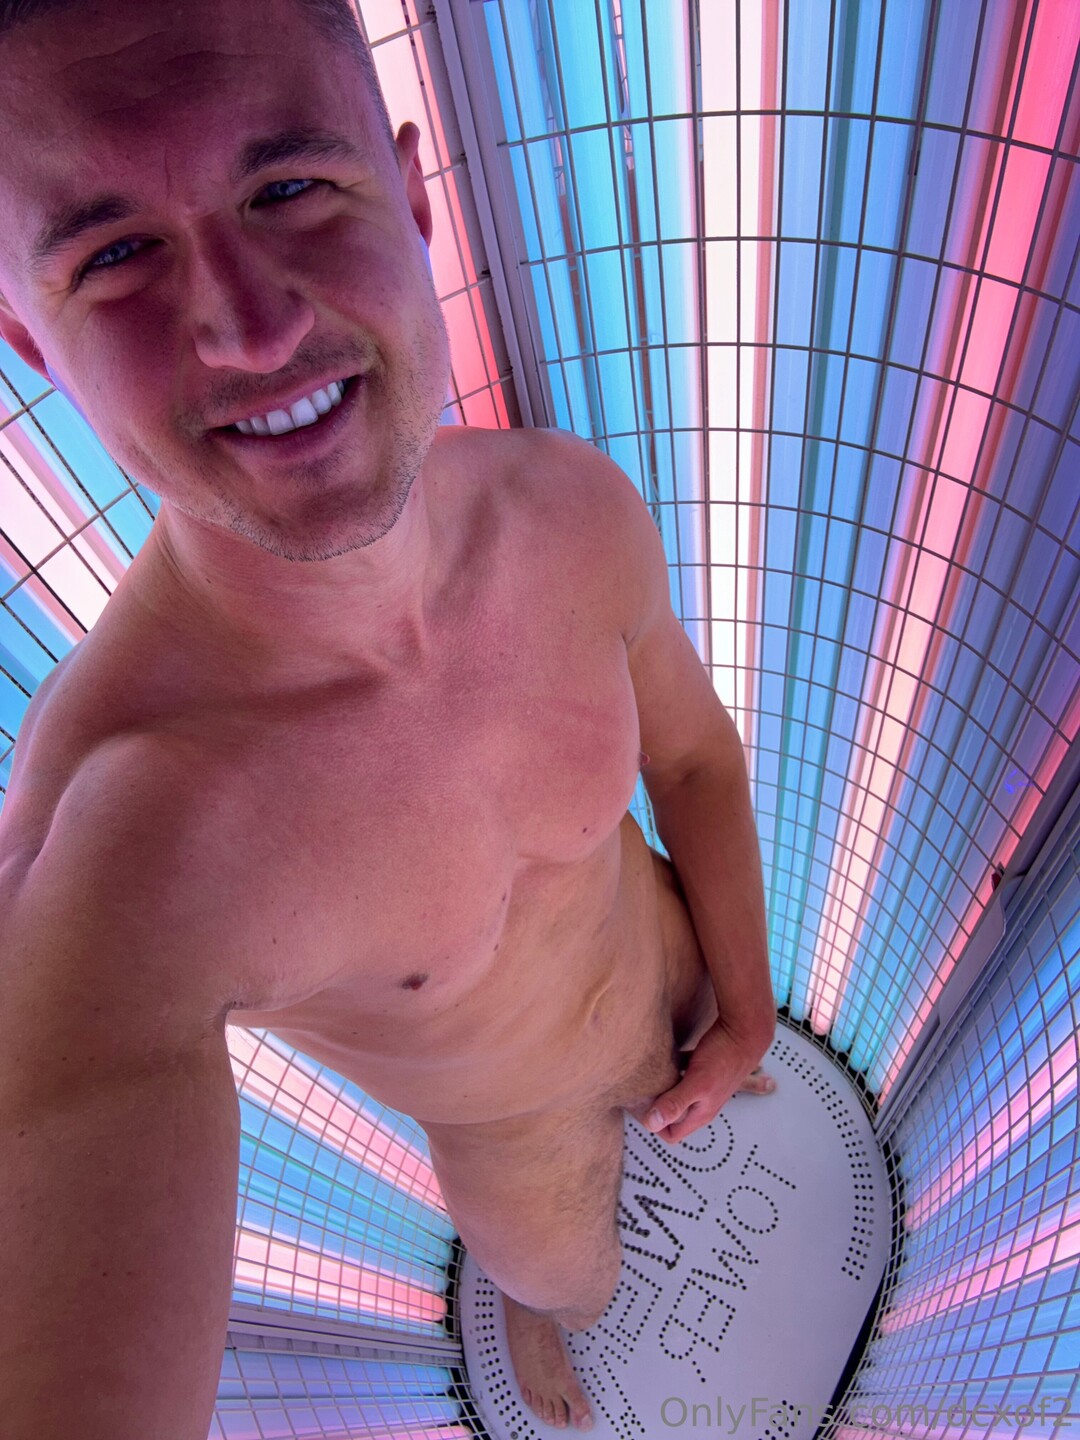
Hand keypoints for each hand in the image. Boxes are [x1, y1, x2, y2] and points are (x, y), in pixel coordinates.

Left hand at [643, 1021, 774, 1143]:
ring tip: (647, 1077)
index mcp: (701, 1112)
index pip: (671, 1134)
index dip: (654, 1124)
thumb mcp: (697, 1083)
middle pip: (672, 1114)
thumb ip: (675, 1103)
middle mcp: (702, 1102)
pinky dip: (671, 1070)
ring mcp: (702, 1085)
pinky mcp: (702, 1067)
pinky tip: (661, 1059)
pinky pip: (681, 1074)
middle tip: (639, 1091)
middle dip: (655, 1106)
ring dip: (662, 1088)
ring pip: (675, 1093)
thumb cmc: (724, 1057)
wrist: (745, 1032)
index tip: (640, 1107)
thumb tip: (651, 1123)